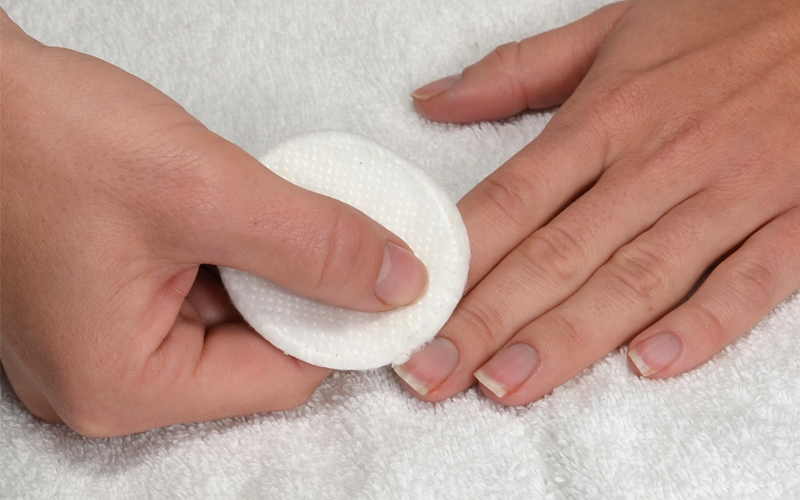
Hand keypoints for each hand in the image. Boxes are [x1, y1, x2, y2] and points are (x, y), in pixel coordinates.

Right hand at [0, 11, 426, 435]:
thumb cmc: (40, 138)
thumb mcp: (201, 190)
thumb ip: (313, 244)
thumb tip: (398, 284)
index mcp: (123, 385)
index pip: (282, 378)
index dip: (342, 325)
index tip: (384, 275)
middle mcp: (107, 381)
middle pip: (258, 352)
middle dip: (300, 290)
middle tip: (329, 227)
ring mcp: (101, 341)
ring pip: (232, 318)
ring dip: (265, 265)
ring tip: (256, 206)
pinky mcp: (104, 302)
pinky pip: (197, 293)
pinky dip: (229, 253)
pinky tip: (229, 209)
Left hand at [394, 0, 799, 403]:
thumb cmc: (723, 19)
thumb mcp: (611, 29)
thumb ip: (516, 71)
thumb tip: (431, 102)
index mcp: (607, 115)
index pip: (513, 199)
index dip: (458, 259)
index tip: (411, 308)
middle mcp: (658, 161)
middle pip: (557, 252)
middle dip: (487, 321)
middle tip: (431, 373)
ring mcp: (729, 191)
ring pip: (637, 278)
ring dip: (569, 338)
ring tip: (506, 387)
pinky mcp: (798, 216)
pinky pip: (748, 280)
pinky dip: (703, 324)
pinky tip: (649, 365)